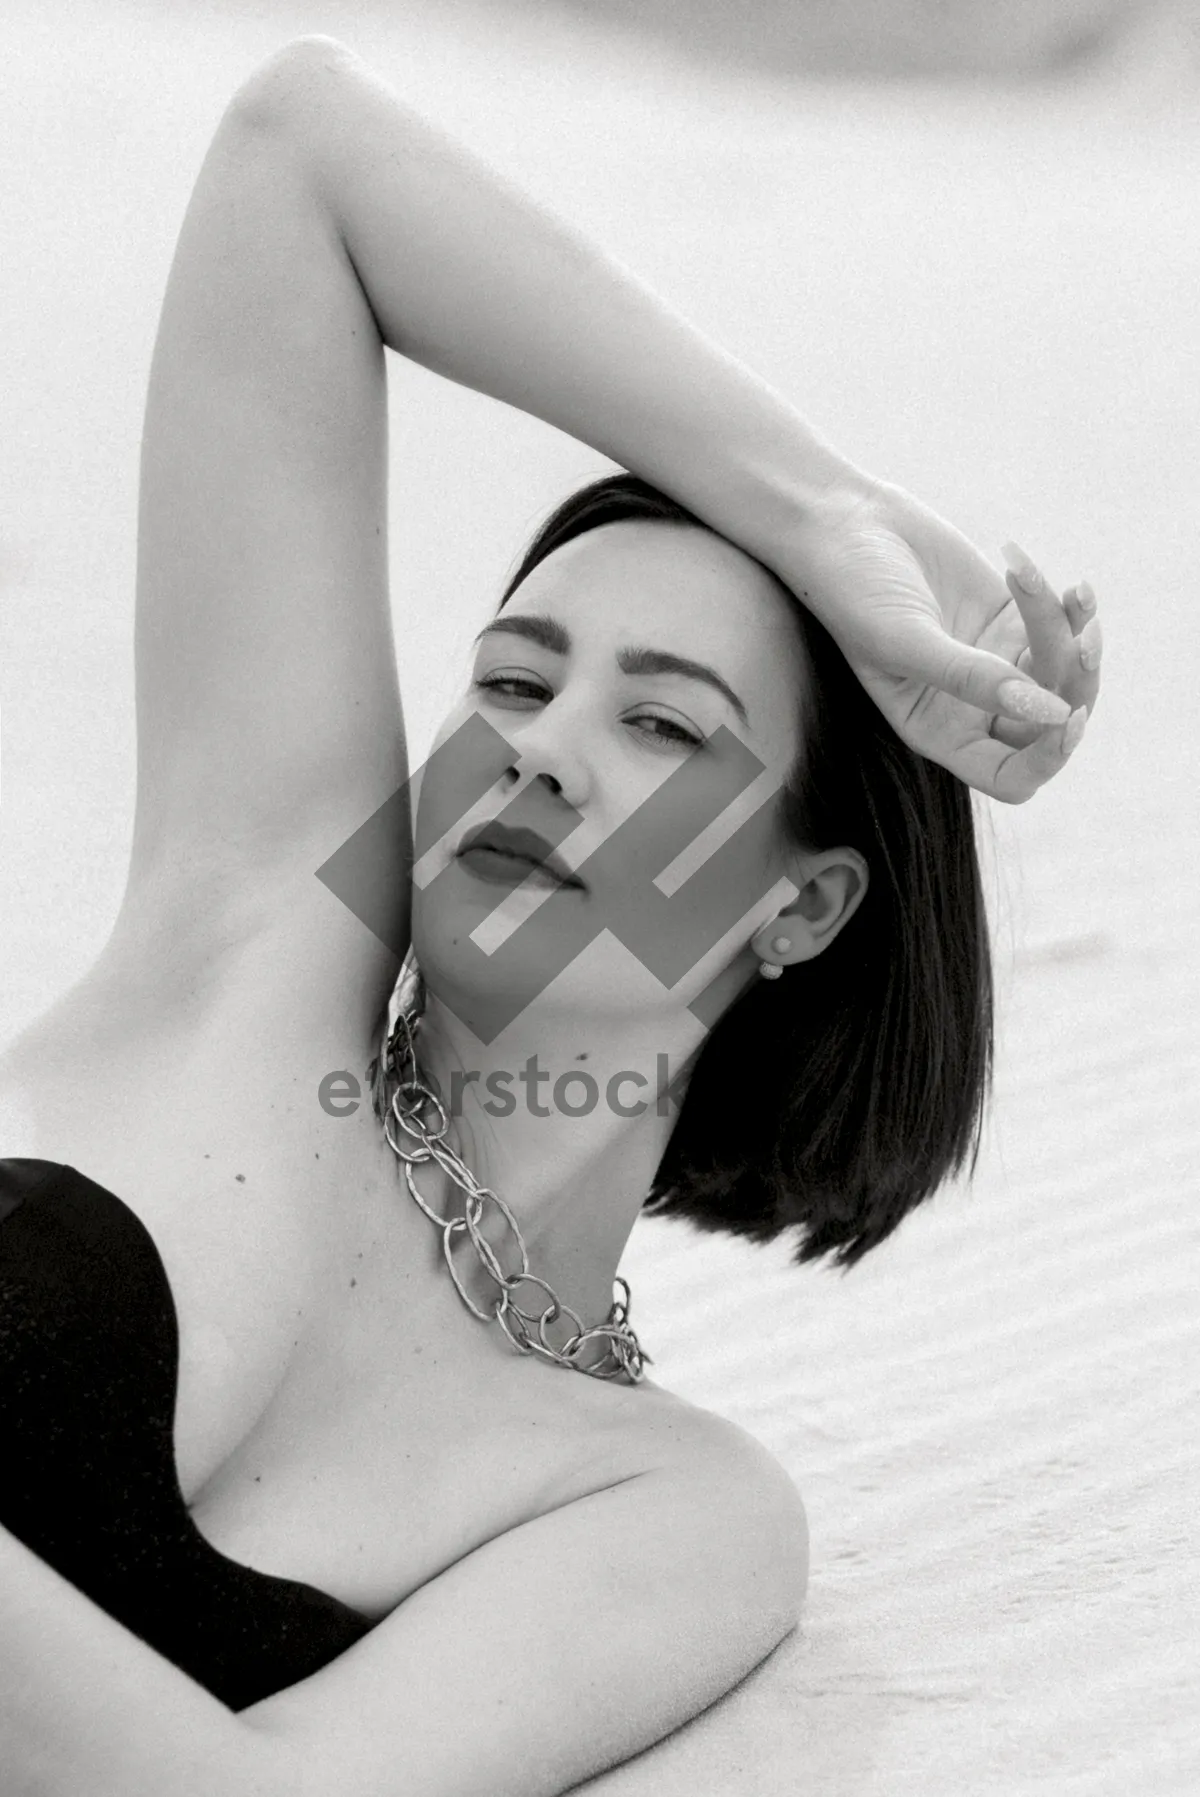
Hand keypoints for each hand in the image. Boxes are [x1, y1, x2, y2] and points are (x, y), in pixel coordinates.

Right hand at [776, 477, 1100, 801]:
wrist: (845, 524)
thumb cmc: (856, 592)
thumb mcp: (906, 642)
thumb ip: (973, 680)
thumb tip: (1052, 712)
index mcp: (939, 731)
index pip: (1009, 776)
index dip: (1046, 759)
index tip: (1067, 717)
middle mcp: (971, 707)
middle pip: (1050, 725)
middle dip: (1075, 687)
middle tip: (1082, 642)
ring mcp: (996, 662)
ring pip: (1063, 672)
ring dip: (1072, 633)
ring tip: (1057, 589)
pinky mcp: (1011, 618)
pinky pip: (1061, 626)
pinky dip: (1068, 605)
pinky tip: (1043, 575)